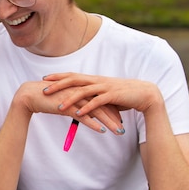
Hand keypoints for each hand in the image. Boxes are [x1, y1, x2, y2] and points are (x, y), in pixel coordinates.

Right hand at [14, 79, 121, 133]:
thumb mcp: (65, 101)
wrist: (30, 96)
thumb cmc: (46, 98)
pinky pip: (83, 116)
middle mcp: (80, 92)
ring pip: (96, 111)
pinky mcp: (67, 106)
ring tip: (118, 132)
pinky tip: (102, 131)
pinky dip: (94, 124)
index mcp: (81, 89)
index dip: (111, 110)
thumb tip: (84, 113)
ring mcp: (74, 98)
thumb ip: (76, 104)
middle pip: (102, 105)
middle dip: (114, 118)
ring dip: (109, 122)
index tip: (119, 120)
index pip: (101, 99)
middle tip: (122, 129)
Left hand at [42, 72, 161, 127]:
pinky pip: (97, 102)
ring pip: (84, 91)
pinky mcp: (113, 96)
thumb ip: (93, 97)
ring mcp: (105, 87)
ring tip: (58, 106)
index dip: (59, 76)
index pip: (73, 75)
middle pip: (74, 80)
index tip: (45, 78)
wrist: (145, 94)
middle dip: (58, 85)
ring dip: (70, 99)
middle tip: (43, 89)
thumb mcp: (105, 95)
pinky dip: (87, 108)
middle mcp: (97, 81)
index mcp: (94, 79)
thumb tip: (81, 104)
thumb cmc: (124, 95)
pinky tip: (78, 114)